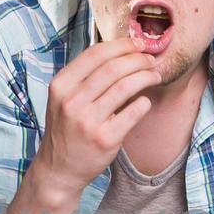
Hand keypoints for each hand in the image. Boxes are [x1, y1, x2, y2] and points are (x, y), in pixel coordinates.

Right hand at [31, 38, 160, 199]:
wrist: (59, 169)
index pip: (95, 54)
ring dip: (146, 76)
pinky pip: (134, 112)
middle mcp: (71, 101)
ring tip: (154, 76)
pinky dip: (144, 103)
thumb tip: (119, 51)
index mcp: (61, 85)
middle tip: (151, 60)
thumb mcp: (63, 99)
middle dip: (138, 59)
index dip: (121, 45)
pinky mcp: (105, 139)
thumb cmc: (66, 130)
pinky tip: (145, 102)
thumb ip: (84, 77)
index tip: (137, 44)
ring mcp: (88, 121)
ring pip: (126, 87)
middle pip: (114, 68)